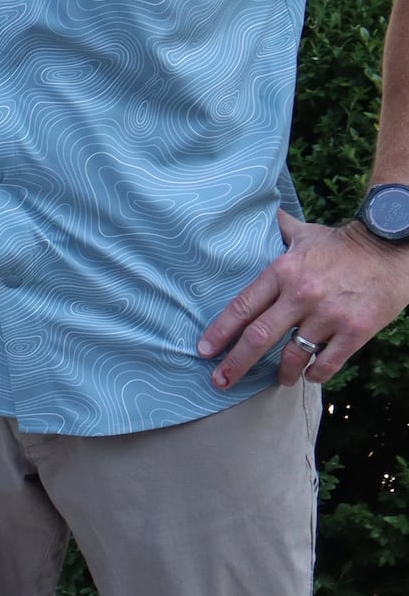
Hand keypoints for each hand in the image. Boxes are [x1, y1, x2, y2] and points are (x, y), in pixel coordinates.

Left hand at [198, 208, 408, 388]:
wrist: (391, 247)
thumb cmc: (343, 243)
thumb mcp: (306, 233)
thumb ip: (281, 230)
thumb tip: (265, 214)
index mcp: (282, 272)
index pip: (242, 307)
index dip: (220, 331)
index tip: (205, 350)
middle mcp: (301, 295)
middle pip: (258, 337)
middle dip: (235, 363)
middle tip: (220, 381)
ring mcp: (328, 316)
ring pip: (294, 356)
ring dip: (282, 374)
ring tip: (279, 380)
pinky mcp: (355, 331)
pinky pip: (327, 363)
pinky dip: (315, 374)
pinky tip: (310, 374)